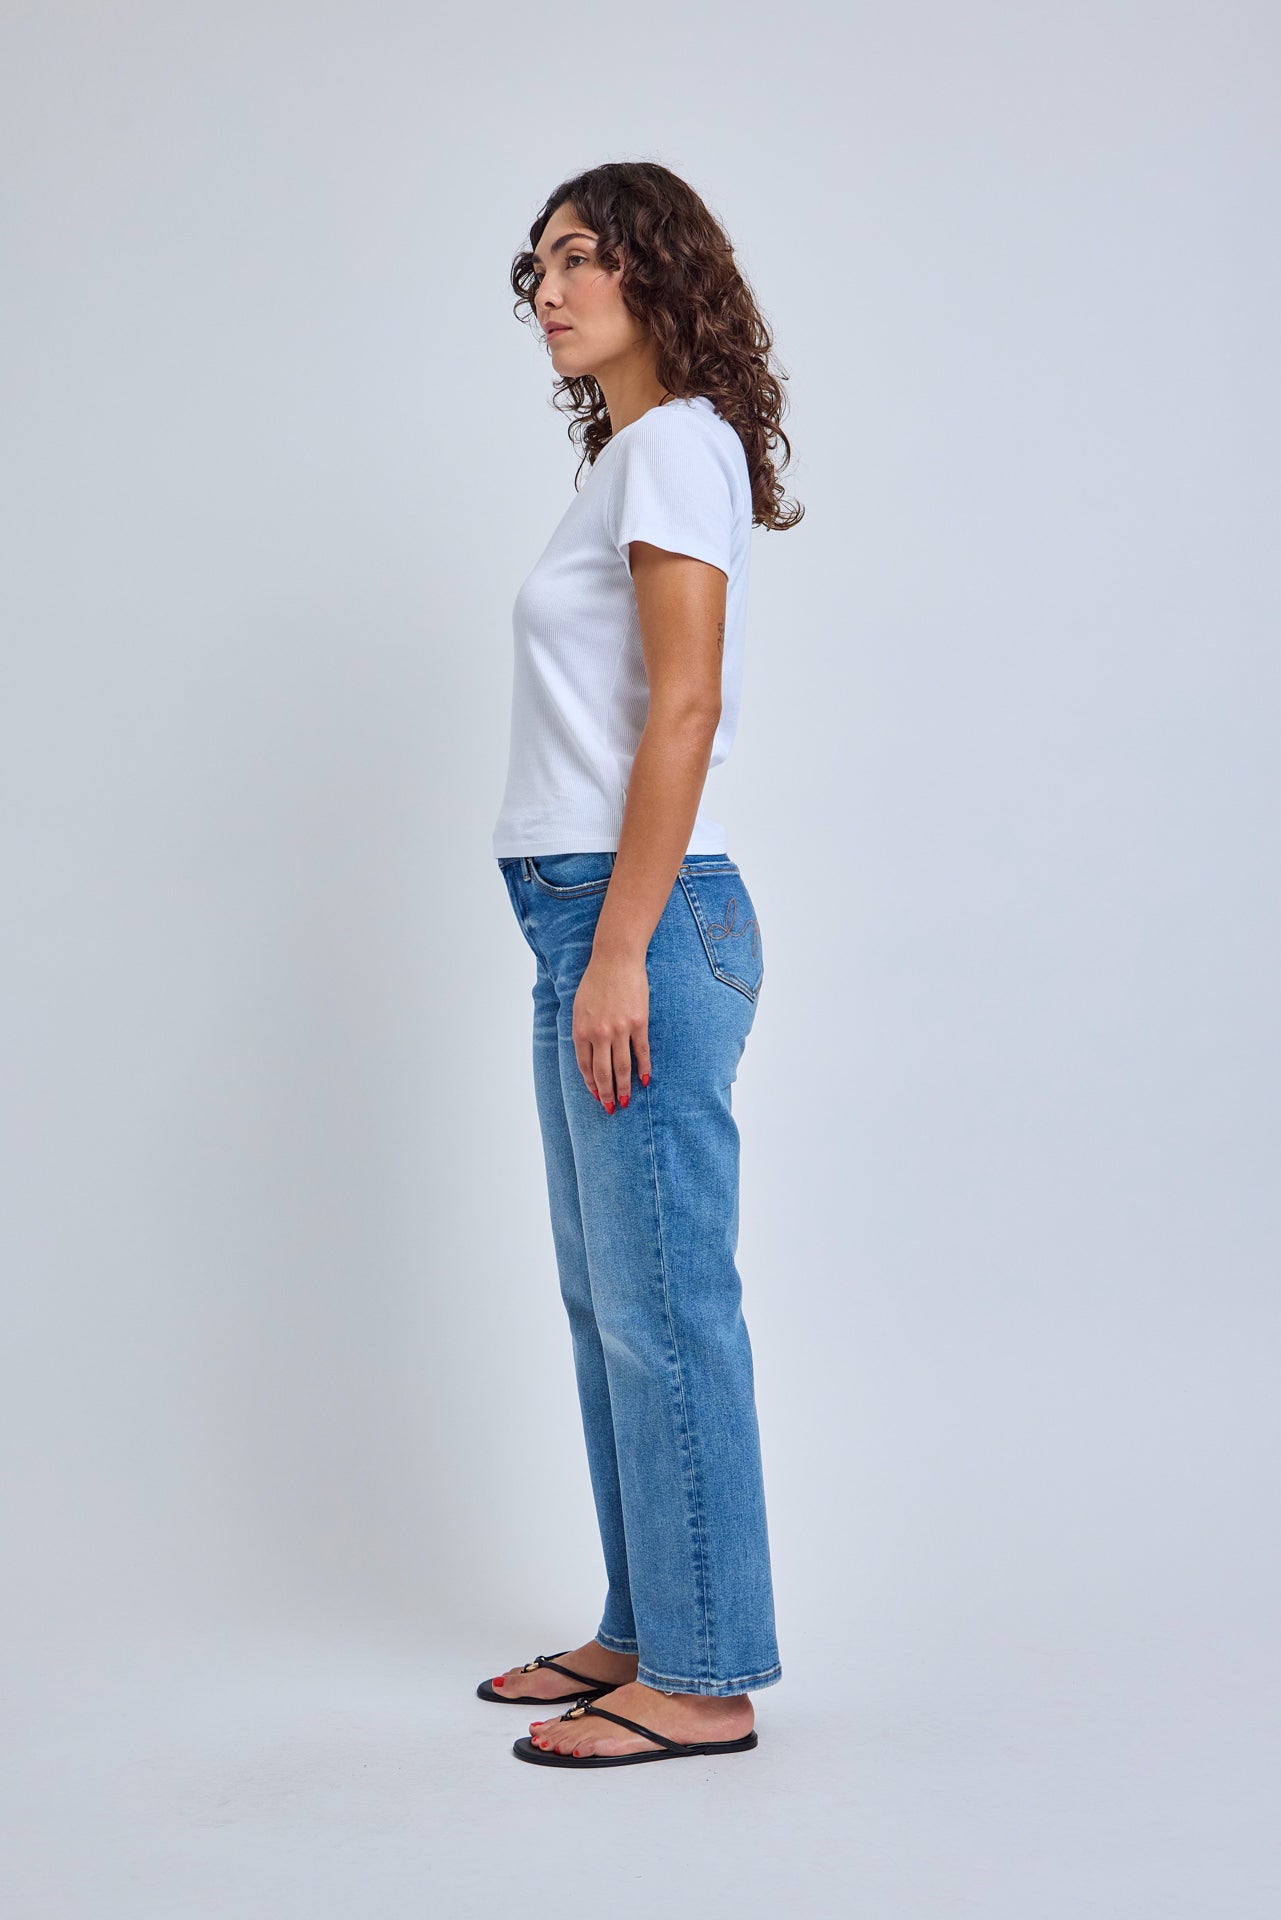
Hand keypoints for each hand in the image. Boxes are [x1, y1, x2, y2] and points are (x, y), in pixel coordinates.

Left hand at [572, 949, 651, 1112]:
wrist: (616, 959)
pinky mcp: (639, 1023)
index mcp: (581, 1031)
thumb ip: (582, 1032)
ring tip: (625, 1102)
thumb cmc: (596, 981)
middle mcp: (599, 1034)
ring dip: (623, 1088)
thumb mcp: (579, 1007)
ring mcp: (620, 1029)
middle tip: (610, 1109)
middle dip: (606, 1094)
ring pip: (622, 1068)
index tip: (596, 1096)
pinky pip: (641, 1052)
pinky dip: (643, 1069)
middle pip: (603, 1073)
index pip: (585, 1067)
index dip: (591, 1084)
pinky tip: (644, 1081)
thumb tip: (589, 1057)